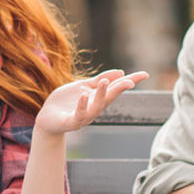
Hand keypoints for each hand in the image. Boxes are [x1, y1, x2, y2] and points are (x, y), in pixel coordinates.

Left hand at [34, 69, 148, 134]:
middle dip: (119, 89)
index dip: (131, 81)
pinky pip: (78, 114)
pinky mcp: (71, 121)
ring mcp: (84, 115)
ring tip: (104, 82)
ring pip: (96, 106)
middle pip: (110, 97)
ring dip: (101, 95)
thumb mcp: (84, 86)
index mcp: (99, 98)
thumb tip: (121, 72)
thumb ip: (100, 80)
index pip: (117, 87)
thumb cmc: (66, 102)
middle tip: (130, 82)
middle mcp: (95, 107)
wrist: (48, 118)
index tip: (145, 74)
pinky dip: (82, 106)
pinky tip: (84, 96)